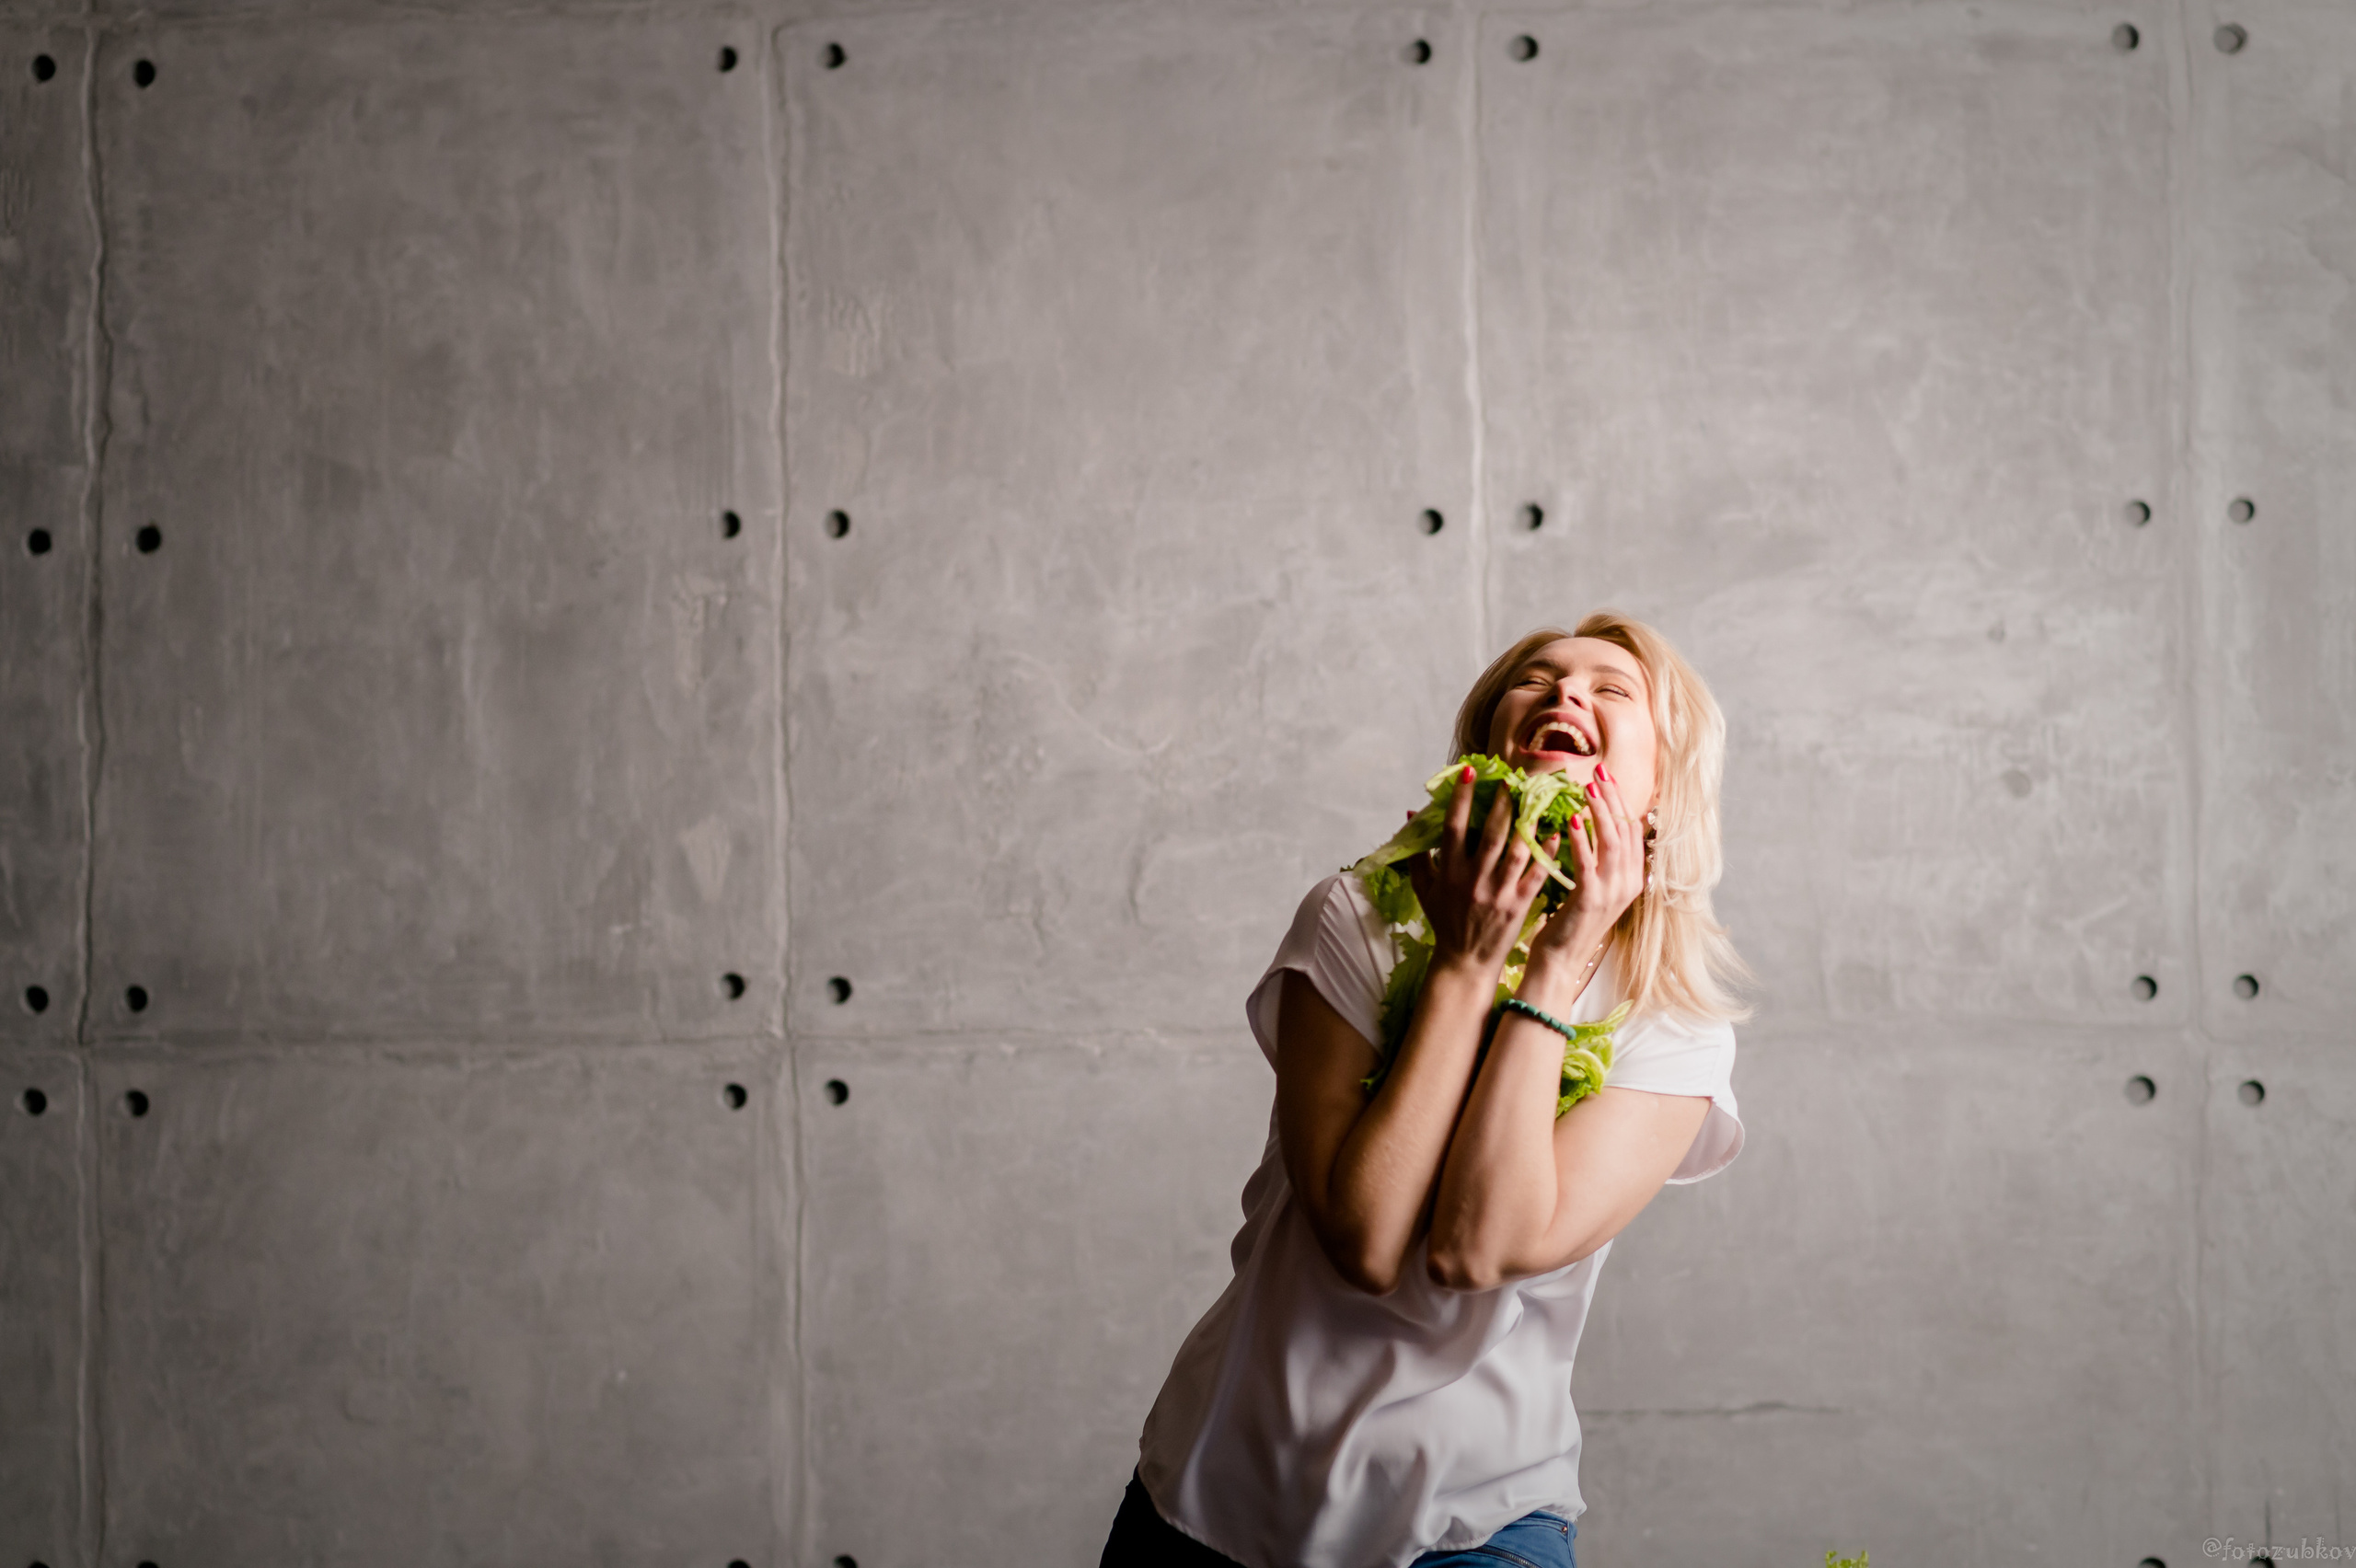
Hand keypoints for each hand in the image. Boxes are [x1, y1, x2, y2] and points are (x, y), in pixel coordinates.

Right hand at [1405, 765, 1556, 972]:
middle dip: (1501, 804)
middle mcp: (1473, 880)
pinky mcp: (1519, 905)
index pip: (1454, 828)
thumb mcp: (1424, 888)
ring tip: (1536, 799)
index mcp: (1449, 873)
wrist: (1466, 961)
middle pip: (1490, 835)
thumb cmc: (1444, 920)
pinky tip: (1556, 832)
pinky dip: (1546, 853)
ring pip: (1516, 852)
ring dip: (1527, 824)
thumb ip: (1418, 852)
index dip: (1461, 798)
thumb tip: (1411, 814)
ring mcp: (1498, 893)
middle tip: (1511, 779)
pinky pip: (1536, 874)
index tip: (1469, 772)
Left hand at [1531, 761, 1647, 960]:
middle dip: (1613, 796)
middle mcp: (1628, 884)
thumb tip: (1590, 824)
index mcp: (1631, 879)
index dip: (1620, 801)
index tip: (1606, 776)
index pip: (1631, 830)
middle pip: (1625, 829)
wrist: (1559, 963)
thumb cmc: (1568, 924)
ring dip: (1599, 810)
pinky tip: (1570, 819)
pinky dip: (1580, 838)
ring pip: (1611, 840)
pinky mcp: (1591, 900)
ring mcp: (1613, 893)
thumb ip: (1597, 861)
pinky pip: (1588, 862)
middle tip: (1599, 769)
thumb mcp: (1591, 888)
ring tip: (1587, 786)